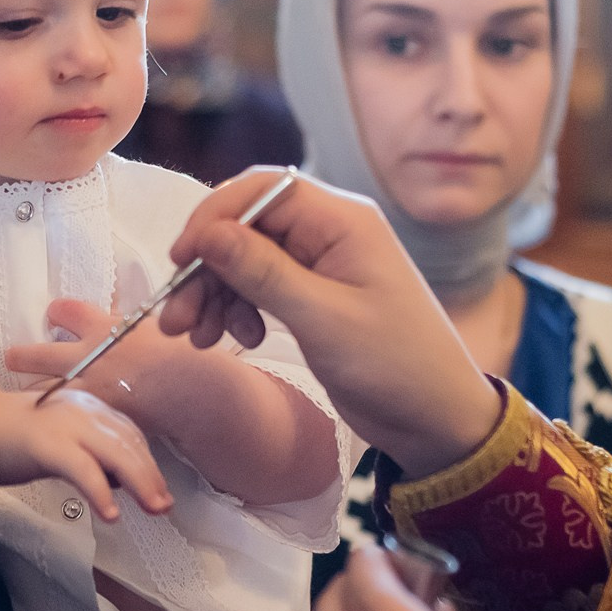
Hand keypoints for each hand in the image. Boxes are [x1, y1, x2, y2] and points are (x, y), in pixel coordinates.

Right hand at [0, 388, 171, 520]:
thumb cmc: (19, 439)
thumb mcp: (66, 442)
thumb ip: (94, 456)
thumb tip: (121, 482)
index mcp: (91, 408)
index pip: (131, 436)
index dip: (150, 465)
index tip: (162, 492)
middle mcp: (85, 411)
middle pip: (130, 444)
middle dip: (151, 477)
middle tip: (164, 507)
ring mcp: (66, 425)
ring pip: (115, 454)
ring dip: (139, 484)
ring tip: (153, 510)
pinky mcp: (47, 443)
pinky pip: (82, 469)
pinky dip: (100, 491)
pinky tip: (111, 513)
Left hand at [4, 298, 201, 442]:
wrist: (193, 391)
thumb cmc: (180, 355)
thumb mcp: (151, 327)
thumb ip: (124, 326)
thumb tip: (110, 317)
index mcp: (103, 328)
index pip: (65, 312)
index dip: (58, 313)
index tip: (54, 315)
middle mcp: (89, 358)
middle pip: (38, 354)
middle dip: (21, 356)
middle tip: (11, 357)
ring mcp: (89, 390)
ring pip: (44, 393)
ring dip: (36, 392)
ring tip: (26, 394)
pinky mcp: (96, 417)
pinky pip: (69, 417)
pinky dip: (61, 417)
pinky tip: (55, 420)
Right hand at [159, 169, 499, 474]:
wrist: (436, 419)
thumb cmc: (393, 365)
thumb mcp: (322, 319)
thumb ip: (263, 273)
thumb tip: (207, 234)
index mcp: (343, 220)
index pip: (262, 191)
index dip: (214, 218)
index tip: (181, 260)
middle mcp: (330, 232)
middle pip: (247, 227)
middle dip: (207, 268)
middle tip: (175, 318)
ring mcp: (322, 265)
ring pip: (247, 260)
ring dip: (215, 294)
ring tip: (195, 338)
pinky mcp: (314, 296)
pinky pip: (260, 286)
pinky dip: (237, 309)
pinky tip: (236, 339)